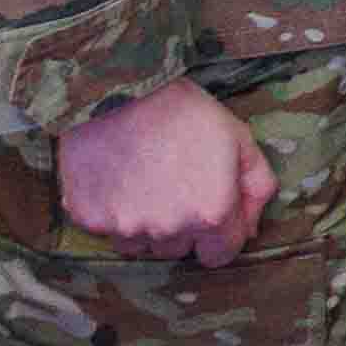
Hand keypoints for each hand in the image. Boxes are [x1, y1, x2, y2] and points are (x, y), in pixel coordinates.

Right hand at [55, 79, 274, 264]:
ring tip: (145, 179)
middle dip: (182, 227)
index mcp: (210, 213)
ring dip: (146, 224)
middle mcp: (168, 229)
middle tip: (175, 184)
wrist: (120, 89)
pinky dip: (113, 212)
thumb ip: (257, 187)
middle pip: (179, 250)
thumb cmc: (185, 111)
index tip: (210, 212)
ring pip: (142, 244)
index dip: (219, 236)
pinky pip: (107, 229)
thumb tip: (251, 229)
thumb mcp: (239, 138)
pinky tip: (118, 178)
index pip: (220, 256)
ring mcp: (125, 227)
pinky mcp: (89, 219)